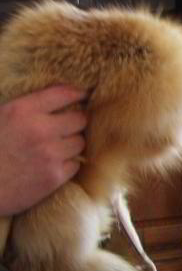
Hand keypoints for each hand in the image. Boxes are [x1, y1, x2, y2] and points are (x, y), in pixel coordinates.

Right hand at [0, 86, 86, 215]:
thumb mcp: (0, 118)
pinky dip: (67, 164)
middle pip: (79, 119)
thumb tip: (55, 102)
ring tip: (56, 148)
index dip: (78, 93)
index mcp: (22, 111)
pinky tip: (53, 165)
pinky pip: (75, 164)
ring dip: (71, 144)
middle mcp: (40, 129)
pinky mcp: (55, 176)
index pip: (63, 94)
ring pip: (80, 142)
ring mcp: (50, 154)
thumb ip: (26, 108)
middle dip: (74, 123)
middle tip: (66, 128)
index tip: (83, 95)